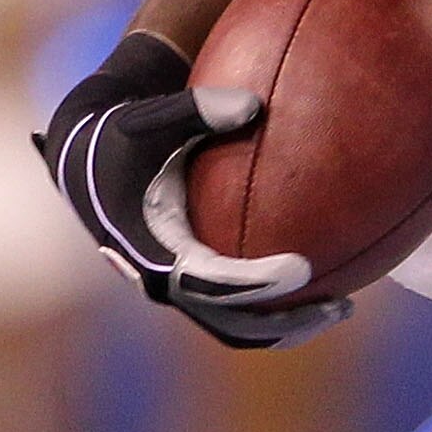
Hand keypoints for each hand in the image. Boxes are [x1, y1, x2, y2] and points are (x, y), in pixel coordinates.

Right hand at [37, 31, 351, 348]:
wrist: (89, 158)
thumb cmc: (126, 131)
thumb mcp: (152, 116)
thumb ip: (198, 110)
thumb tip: (253, 104)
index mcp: (149, 248)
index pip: (208, 281)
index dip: (255, 282)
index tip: (302, 270)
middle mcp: (162, 279)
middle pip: (230, 321)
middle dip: (285, 319)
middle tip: (339, 305)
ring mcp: (178, 288)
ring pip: (237, 327)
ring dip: (288, 325)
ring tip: (342, 308)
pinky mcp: (192, 284)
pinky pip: (238, 310)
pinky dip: (277, 308)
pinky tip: (324, 287)